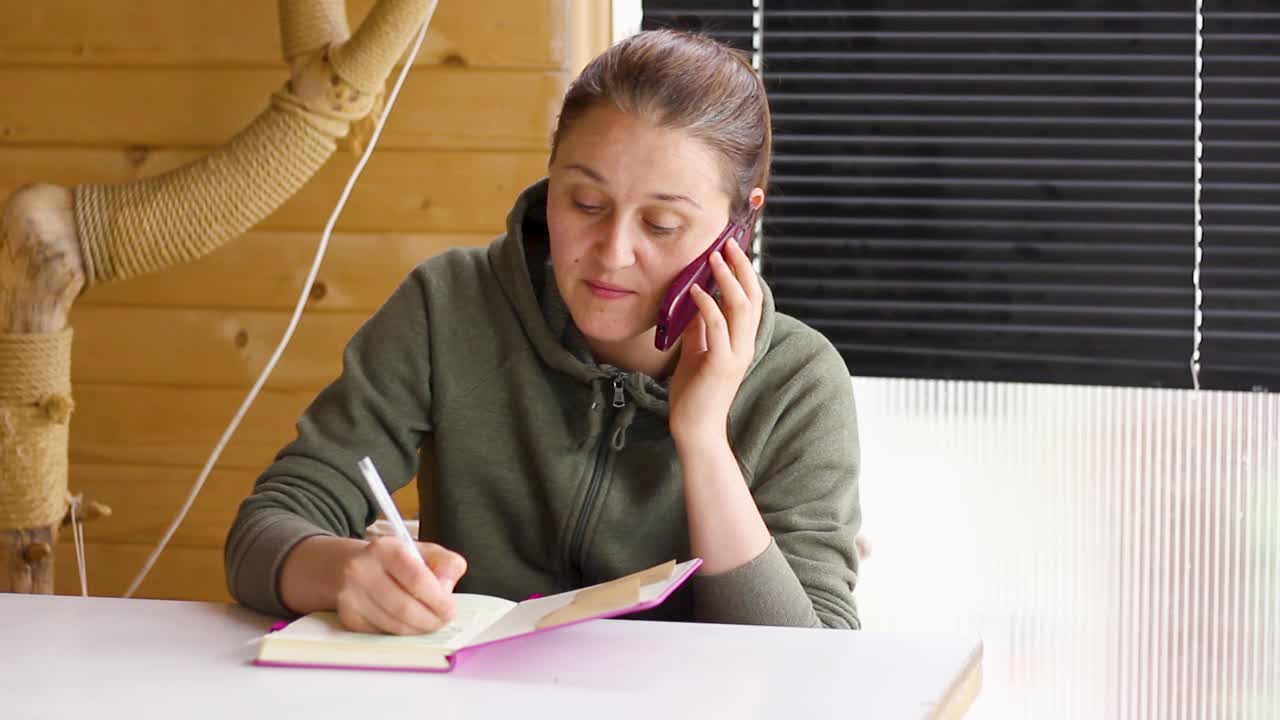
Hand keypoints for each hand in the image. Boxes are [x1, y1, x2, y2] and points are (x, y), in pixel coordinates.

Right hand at [335, 537, 466, 634]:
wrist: (346, 566)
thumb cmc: (391, 561)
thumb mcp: (421, 551)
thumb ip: (444, 563)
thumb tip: (447, 587)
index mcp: (385, 549)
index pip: (416, 578)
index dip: (438, 599)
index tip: (451, 610)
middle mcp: (362, 570)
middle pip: (404, 607)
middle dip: (430, 621)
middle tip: (442, 622)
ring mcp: (351, 596)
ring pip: (393, 625)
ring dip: (417, 630)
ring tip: (428, 623)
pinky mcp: (348, 617)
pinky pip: (382, 633)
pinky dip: (400, 633)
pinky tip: (407, 624)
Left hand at [668, 239, 762, 444]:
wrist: (696, 428)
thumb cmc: (694, 393)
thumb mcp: (697, 352)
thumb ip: (700, 329)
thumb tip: (695, 303)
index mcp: (741, 342)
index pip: (751, 300)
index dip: (745, 274)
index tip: (733, 250)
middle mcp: (744, 345)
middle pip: (751, 297)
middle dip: (740, 267)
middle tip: (728, 243)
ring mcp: (735, 355)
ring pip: (739, 307)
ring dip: (726, 279)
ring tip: (713, 259)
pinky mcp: (720, 364)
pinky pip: (716, 327)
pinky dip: (707, 304)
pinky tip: (694, 290)